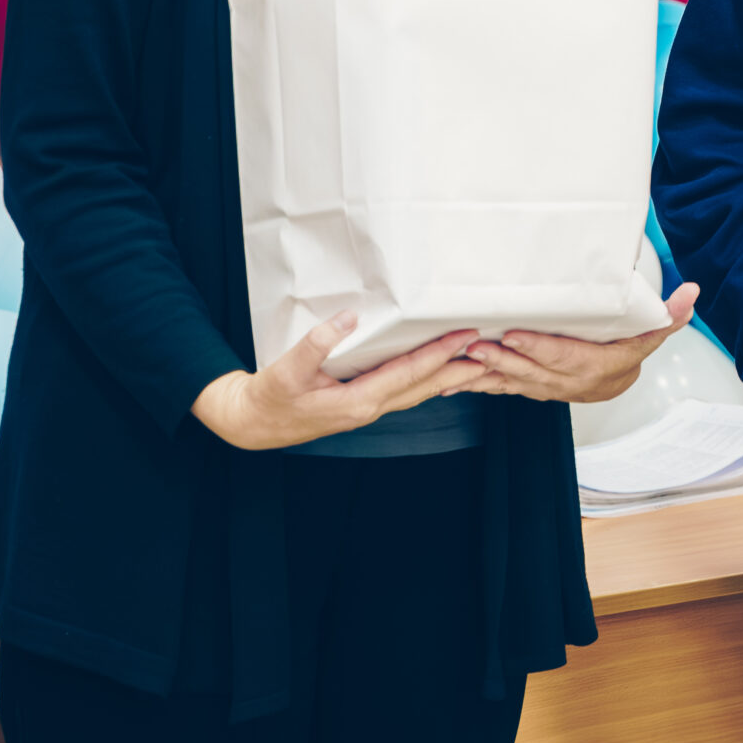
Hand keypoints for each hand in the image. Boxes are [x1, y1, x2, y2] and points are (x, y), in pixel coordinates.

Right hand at [191, 315, 485, 450]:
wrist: (250, 425)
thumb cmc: (268, 398)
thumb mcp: (285, 370)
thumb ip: (316, 344)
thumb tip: (348, 317)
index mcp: (357, 401)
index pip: (409, 374)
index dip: (439, 354)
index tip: (466, 337)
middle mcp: (369, 409)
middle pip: (424, 387)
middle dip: (459, 369)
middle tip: (492, 351)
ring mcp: (366, 410)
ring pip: (417, 392)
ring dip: (448, 376)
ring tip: (477, 362)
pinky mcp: (360, 406)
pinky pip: (404, 393)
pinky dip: (427, 382)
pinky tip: (439, 375)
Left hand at [459, 285, 701, 403]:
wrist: (613, 384)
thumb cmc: (626, 352)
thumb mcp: (650, 333)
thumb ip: (669, 315)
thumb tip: (691, 292)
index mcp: (595, 366)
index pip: (565, 357)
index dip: (540, 349)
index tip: (517, 335)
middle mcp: (567, 382)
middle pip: (531, 372)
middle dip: (502, 359)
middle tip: (475, 344)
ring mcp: (544, 388)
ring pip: (511, 383)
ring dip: (484, 374)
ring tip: (459, 360)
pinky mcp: (527, 388)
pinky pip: (500, 388)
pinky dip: (476, 385)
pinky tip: (450, 381)